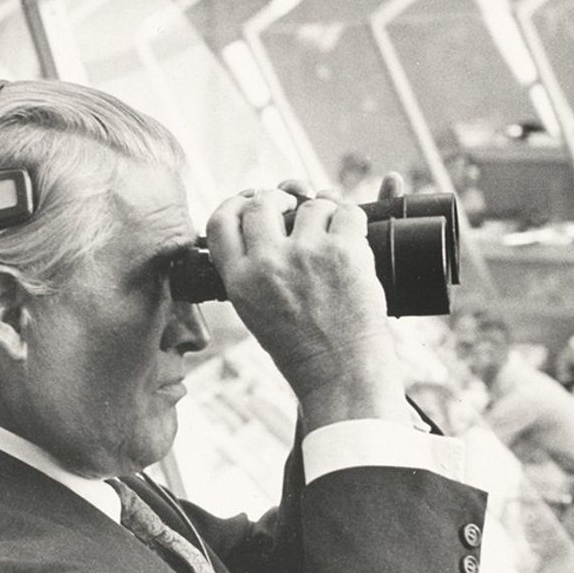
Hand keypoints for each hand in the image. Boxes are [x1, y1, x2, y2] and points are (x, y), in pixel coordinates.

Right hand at [205, 187, 408, 429]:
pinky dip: (352, 219)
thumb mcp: (255, 311)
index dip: (236, 203)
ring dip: (324, 212)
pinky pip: (347, 212)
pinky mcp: (343, 252)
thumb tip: (267, 219)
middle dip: (280, 198)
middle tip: (295, 205)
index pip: (220, 221)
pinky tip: (353, 235)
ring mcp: (306, 254)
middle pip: (263, 202)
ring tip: (332, 237)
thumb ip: (251, 269)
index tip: (251, 199)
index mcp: (239, 280)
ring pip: (312, 204)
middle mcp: (267, 263)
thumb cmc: (303, 349)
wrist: (341, 375)